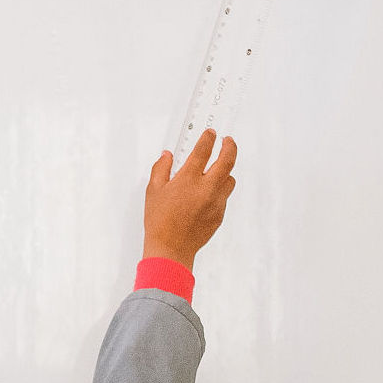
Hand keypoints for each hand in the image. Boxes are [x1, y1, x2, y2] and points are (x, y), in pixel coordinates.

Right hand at [143, 131, 237, 269]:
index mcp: (188, 179)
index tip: (210, 134)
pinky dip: (219, 191)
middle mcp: (206, 188)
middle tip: (228, 141)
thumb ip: (161, 169)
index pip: (203, 150)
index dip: (208, 138)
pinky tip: (207, 195)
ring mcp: (216, 202)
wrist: (171, 249)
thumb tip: (167, 156)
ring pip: (230, 179)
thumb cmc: (159, 221)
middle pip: (227, 160)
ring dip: (225, 172)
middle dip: (230, 146)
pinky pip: (224, 197)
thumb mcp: (153, 191)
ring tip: (218, 171)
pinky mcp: (220, 214)